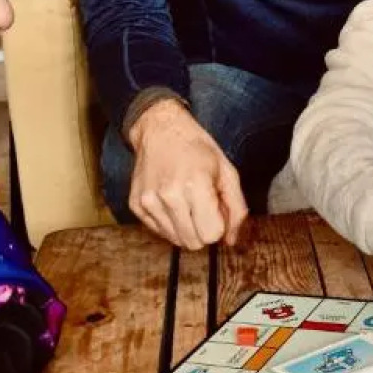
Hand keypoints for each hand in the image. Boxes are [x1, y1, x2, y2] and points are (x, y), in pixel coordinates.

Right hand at [127, 99, 247, 249]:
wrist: (161, 129)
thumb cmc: (196, 148)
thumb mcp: (227, 172)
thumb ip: (237, 208)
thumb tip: (231, 240)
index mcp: (196, 185)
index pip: (212, 235)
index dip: (219, 224)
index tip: (216, 208)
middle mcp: (169, 196)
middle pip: (193, 243)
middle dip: (203, 229)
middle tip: (202, 205)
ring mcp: (149, 201)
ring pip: (176, 240)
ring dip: (186, 227)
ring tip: (186, 201)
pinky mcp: (136, 205)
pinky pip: (159, 232)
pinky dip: (169, 222)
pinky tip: (171, 200)